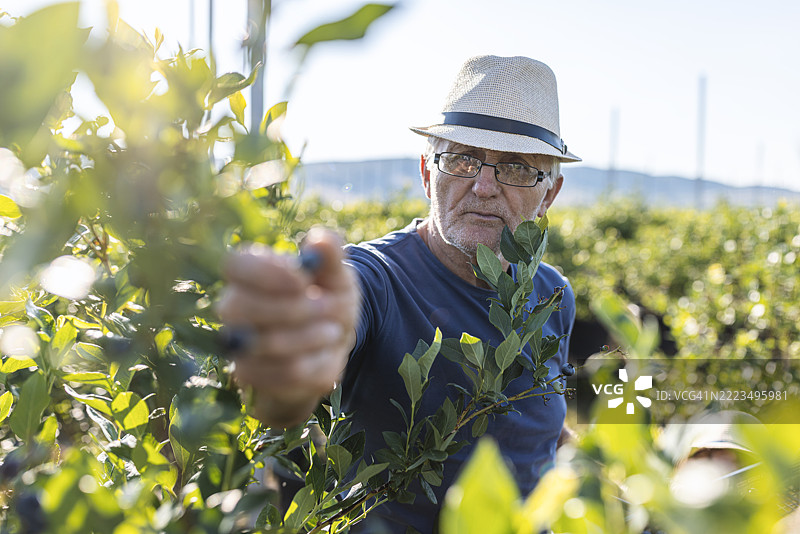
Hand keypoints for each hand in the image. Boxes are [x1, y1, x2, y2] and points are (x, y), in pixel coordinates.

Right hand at [217, 228, 358, 427]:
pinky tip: (325, 354)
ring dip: (311, 337)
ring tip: (333, 330)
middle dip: (295, 309)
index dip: (266, 273)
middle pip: (241, 307)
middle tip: (328, 306)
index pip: (234, 265)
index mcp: (248, 272)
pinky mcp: (252, 375)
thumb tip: (319, 239)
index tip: (302, 280)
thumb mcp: (337, 274)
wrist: (331, 344)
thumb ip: (330, 254)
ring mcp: (239, 343)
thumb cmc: (328, 298)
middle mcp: (233, 306)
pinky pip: (284, 373)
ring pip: (268, 344)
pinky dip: (316, 364)